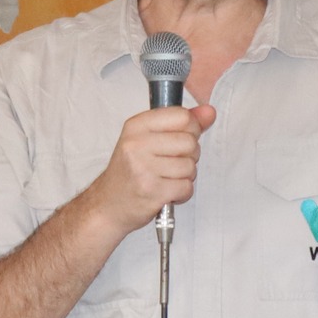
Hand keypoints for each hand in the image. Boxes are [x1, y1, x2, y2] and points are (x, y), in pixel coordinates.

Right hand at [89, 104, 216, 233]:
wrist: (108, 205)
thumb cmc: (129, 171)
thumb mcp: (148, 139)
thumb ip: (181, 124)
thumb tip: (209, 112)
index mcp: (136, 126)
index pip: (182, 116)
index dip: (190, 129)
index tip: (180, 139)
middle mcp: (137, 144)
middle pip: (190, 142)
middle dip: (189, 155)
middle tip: (171, 163)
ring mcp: (144, 168)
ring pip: (190, 166)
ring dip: (185, 176)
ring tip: (166, 178)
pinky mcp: (152, 191)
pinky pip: (186, 187)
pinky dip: (182, 193)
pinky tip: (166, 192)